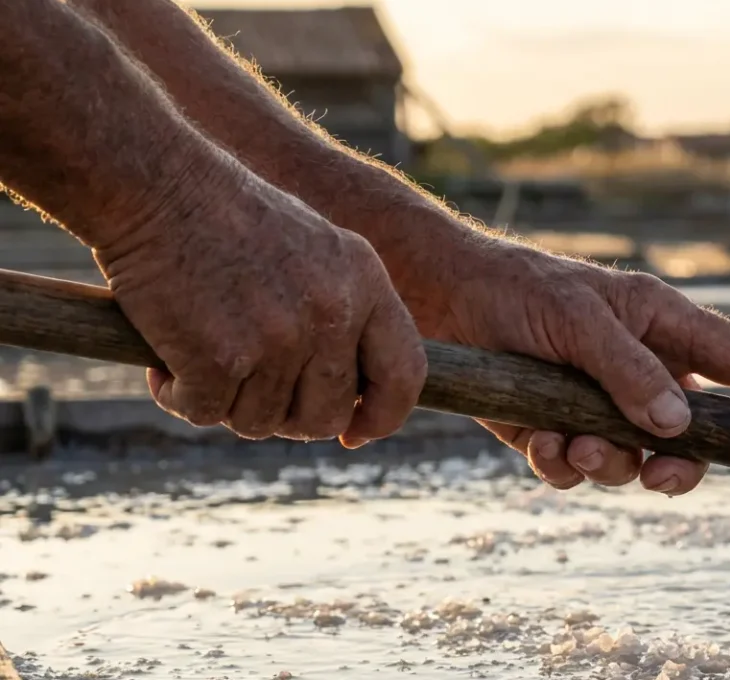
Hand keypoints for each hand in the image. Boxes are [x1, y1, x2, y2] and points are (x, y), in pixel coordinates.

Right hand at [92, 159, 426, 446]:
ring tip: (199, 351)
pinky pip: (205, 413)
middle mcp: (332, 313)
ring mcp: (280, 338)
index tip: (353, 431)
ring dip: (225, 401)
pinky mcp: (221, 357)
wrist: (156, 181)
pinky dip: (179, 395)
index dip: (383, 415)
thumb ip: (344, 313)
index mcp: (365, 283)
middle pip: (324, 414)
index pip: (405, 374)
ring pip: (260, 421)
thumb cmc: (227, 214)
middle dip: (285, 418)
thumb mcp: (316, 250)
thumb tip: (354, 397)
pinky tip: (164, 358)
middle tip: (246, 388)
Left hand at [388, 233, 729, 495]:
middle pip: (696, 438)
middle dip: (679, 466)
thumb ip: (630, 371)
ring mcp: (603, 404)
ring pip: (636, 463)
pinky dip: (563, 467)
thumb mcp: (577, 320)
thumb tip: (679, 427)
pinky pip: (583, 471)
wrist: (441, 303)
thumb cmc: (516, 291)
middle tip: (657, 478)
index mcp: (662, 324)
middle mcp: (643, 368)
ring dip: (607, 464)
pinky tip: (538, 444)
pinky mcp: (561, 429)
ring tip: (569, 442)